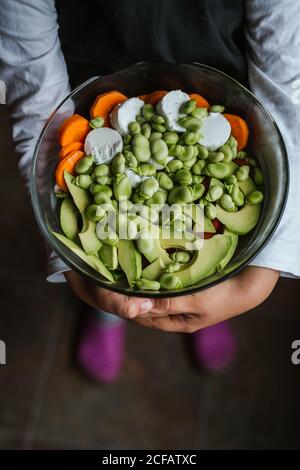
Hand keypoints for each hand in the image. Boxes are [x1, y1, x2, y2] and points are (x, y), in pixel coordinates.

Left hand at [64, 267, 278, 332]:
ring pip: (146, 293)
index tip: (101, 286)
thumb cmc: (224, 294)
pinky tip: (139, 261)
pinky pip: (158, 283)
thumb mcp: (194, 300)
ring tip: (115, 267)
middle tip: (101, 274)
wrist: (250, 286)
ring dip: (132, 282)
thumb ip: (165, 303)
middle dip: (121, 292)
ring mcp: (176, 301)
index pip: (136, 315)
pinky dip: (146, 275)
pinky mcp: (182, 288)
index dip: (117, 302)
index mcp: (172, 321)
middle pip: (138, 304)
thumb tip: (134, 307)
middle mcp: (171, 314)